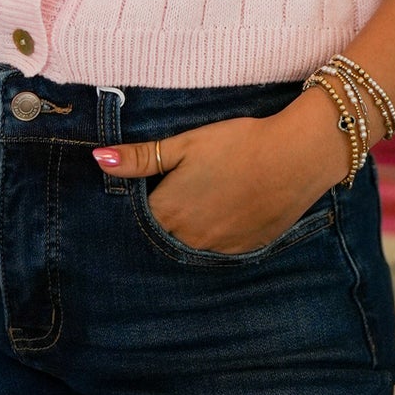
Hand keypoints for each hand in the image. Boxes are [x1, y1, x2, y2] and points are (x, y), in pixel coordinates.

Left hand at [92, 94, 350, 254]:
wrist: (296, 157)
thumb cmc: (237, 144)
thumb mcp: (185, 144)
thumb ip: (141, 157)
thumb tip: (98, 159)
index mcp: (170, 212)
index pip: (136, 221)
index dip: (134, 207)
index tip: (138, 193)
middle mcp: (190, 239)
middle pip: (161, 238)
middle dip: (158, 223)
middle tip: (169, 196)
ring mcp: (218, 249)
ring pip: (188, 246)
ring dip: (184, 232)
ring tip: (197, 203)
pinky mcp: (244, 250)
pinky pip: (216, 250)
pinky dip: (211, 236)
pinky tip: (221, 213)